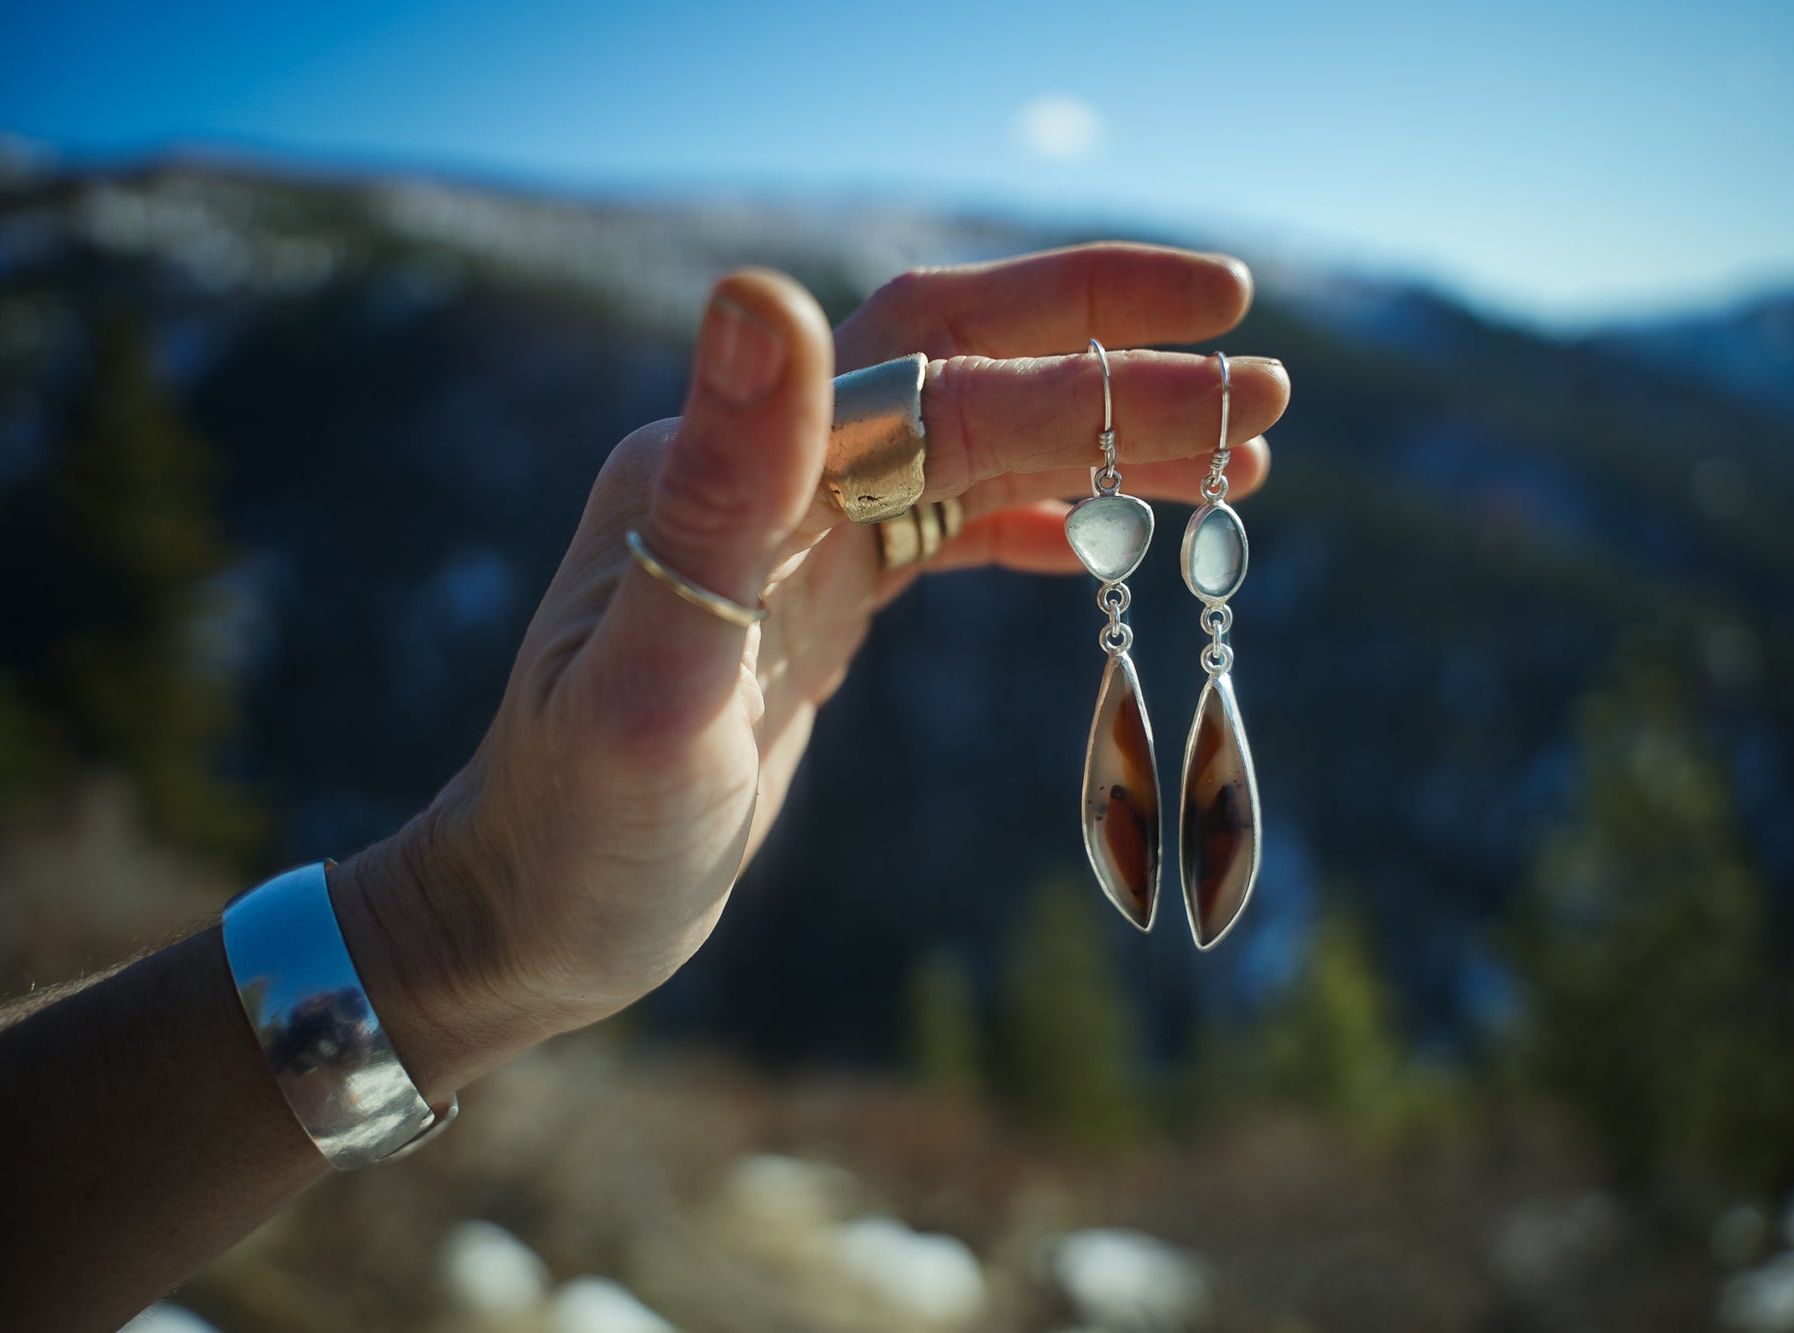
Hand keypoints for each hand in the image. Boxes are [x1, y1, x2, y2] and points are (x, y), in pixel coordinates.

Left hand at [331, 244, 1291, 1097]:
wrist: (528, 919)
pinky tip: (1119, 533)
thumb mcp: (645, 685)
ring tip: (1240, 449)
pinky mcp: (816, 596)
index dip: (1088, 349)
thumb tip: (760, 289)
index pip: (939, 373)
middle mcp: (763, 476)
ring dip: (1099, 433)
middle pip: (963, 369)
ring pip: (970, 442)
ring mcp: (793, 533)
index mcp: (726, 468)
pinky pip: (947, 524)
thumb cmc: (580, 832)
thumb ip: (713, 495)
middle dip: (1114, 360)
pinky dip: (1040, 516)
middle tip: (1265, 378)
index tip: (1230, 339)